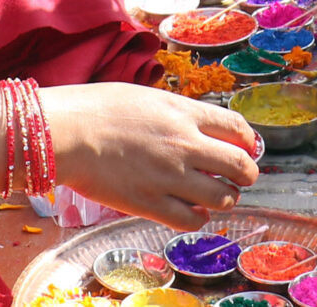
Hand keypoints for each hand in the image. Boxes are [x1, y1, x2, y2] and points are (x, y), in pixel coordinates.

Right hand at [45, 83, 260, 230]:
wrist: (67, 132)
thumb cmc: (96, 108)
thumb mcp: (146, 96)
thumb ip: (174, 113)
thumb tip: (192, 125)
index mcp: (183, 113)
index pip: (237, 128)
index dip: (249, 142)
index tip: (246, 148)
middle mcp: (184, 144)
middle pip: (240, 165)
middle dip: (247, 174)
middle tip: (241, 178)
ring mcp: (169, 177)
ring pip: (222, 198)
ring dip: (226, 199)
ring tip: (217, 197)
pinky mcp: (150, 204)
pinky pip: (191, 220)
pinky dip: (198, 218)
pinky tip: (191, 212)